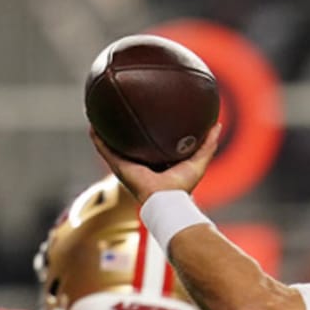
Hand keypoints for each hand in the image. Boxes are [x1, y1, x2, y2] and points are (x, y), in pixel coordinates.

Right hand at [89, 123, 220, 204]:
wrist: (166, 200)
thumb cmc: (182, 186)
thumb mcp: (198, 161)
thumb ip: (207, 145)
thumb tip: (217, 125)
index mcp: (157, 163)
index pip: (151, 144)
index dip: (148, 131)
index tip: (147, 115)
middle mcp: (140, 164)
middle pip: (130, 143)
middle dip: (125, 129)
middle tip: (122, 109)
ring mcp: (127, 165)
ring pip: (113, 144)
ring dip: (106, 130)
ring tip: (100, 112)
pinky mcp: (117, 167)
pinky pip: (104, 149)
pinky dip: (97, 138)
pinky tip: (92, 124)